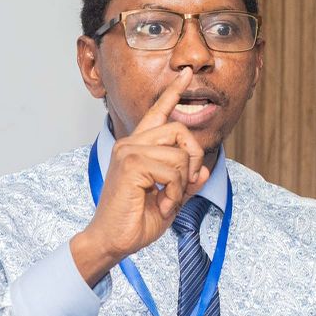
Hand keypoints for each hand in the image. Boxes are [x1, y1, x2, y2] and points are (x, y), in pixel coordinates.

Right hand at [71, 68, 211, 283]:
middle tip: (185, 186)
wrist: (112, 241)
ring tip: (167, 202)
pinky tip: (161, 205)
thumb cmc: (135, 222)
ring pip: (179, 154)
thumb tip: (203, 171)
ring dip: (182, 184)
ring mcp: (129, 152)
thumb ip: (186, 183)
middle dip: (193, 159)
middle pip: (180, 130)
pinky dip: (174, 193)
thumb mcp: (169, 200)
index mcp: (138, 147)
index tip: (187, 74)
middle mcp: (131, 144)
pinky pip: (173, 170)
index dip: (174, 92)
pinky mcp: (131, 164)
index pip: (158, 112)